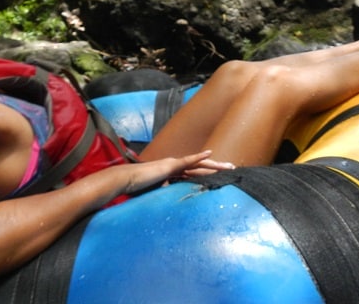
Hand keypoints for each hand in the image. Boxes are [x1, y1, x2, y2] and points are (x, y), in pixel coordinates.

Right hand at [118, 150, 234, 193]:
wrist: (125, 180)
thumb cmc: (137, 189)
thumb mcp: (155, 195)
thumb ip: (165, 196)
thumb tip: (171, 204)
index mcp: (172, 173)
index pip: (194, 173)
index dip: (208, 174)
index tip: (221, 176)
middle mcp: (175, 166)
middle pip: (200, 167)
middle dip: (217, 168)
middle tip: (233, 169)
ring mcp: (173, 164)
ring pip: (198, 164)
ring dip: (214, 165)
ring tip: (229, 166)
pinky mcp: (170, 165)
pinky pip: (187, 161)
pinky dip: (199, 157)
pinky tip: (210, 154)